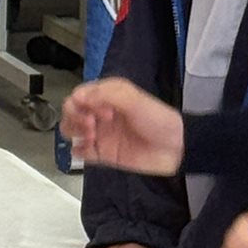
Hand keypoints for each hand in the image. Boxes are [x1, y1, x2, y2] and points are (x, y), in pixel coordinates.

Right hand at [60, 78, 183, 175]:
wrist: (175, 149)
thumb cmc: (159, 121)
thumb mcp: (134, 99)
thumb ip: (106, 94)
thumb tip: (79, 96)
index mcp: (109, 96)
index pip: (80, 94)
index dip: (82, 102)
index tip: (96, 111)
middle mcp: (102, 113)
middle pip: (72, 111)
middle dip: (76, 117)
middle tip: (92, 125)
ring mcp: (102, 133)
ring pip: (72, 130)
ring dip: (74, 132)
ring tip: (91, 137)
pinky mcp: (103, 153)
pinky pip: (81, 151)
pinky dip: (77, 150)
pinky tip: (86, 150)